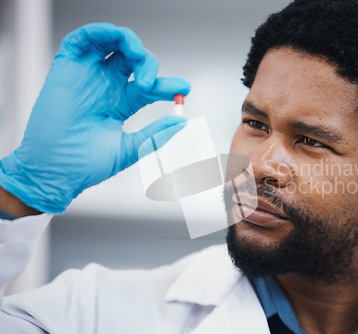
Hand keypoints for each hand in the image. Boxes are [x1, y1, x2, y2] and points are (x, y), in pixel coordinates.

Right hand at [0, 23, 189, 213]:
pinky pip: (83, 39)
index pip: (150, 87)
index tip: (184, 89)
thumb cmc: (86, 164)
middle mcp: (106, 86)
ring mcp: (88, 76)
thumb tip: (182, 122)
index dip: (168, 85)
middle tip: (151, 84)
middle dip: (149, 64)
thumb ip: (156, 135)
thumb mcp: (130, 149)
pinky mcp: (67, 67)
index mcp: (121, 103)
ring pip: (113, 45)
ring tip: (138, 59)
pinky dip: (100, 31)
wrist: (55, 170)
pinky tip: (116, 39)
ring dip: (130, 43)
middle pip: (135, 61)